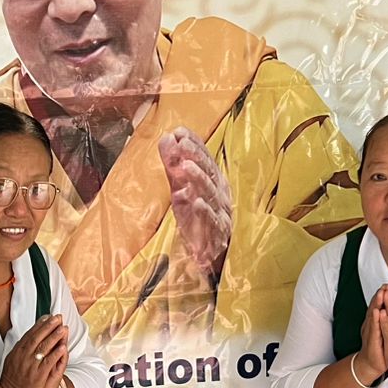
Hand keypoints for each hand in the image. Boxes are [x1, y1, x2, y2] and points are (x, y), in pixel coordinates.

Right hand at [0, 315, 67, 387]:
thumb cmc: (12, 377)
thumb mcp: (12, 358)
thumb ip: (20, 347)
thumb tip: (26, 337)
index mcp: (18, 350)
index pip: (30, 333)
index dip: (40, 324)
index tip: (48, 317)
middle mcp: (24, 355)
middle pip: (38, 337)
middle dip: (49, 326)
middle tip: (57, 318)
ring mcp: (31, 364)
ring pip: (44, 347)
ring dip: (54, 337)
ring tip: (63, 329)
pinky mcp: (38, 374)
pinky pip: (49, 362)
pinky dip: (56, 354)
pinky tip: (62, 347)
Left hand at [161, 128, 232, 289]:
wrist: (212, 255)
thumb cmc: (198, 218)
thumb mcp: (182, 190)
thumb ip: (174, 166)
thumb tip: (167, 138)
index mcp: (214, 182)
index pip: (206, 159)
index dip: (195, 145)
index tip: (180, 132)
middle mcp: (220, 195)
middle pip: (210, 173)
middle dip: (196, 157)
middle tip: (182, 143)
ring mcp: (220, 213)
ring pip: (210, 194)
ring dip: (199, 179)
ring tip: (185, 166)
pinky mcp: (216, 234)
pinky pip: (211, 220)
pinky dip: (204, 211)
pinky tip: (195, 201)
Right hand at [355, 290, 386, 383]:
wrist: (371, 365)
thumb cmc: (379, 347)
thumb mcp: (383, 331)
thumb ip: (385, 319)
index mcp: (375, 323)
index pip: (379, 306)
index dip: (383, 295)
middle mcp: (371, 326)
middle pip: (375, 308)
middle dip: (380, 296)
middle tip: (385, 285)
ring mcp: (370, 333)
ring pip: (373, 316)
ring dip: (377, 304)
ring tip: (381, 294)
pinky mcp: (372, 342)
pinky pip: (374, 330)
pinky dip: (375, 320)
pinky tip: (377, 312)